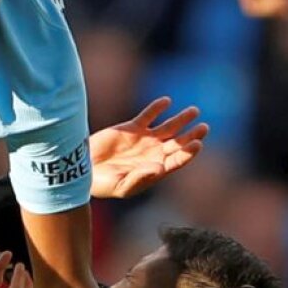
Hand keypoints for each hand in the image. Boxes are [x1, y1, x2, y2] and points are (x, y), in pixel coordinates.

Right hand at [89, 97, 208, 198]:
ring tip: (194, 111)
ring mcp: (145, 140)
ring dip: (181, 119)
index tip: (197, 144)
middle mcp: (154, 153)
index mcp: (156, 169)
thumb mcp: (122, 186)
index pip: (178, 159)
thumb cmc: (103, 184)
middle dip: (192, 134)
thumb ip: (141, 177)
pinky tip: (166, 101)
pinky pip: (148, 116)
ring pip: (169, 127)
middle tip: (203, 127)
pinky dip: (157, 108)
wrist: (83, 170)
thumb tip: (160, 168)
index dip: (189, 152)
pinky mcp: (132, 128)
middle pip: (179, 142)